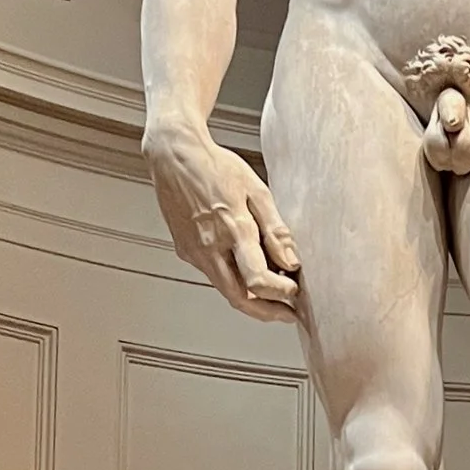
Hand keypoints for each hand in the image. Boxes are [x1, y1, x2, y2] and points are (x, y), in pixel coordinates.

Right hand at [145, 124, 300, 320]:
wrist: (174, 155)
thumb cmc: (216, 166)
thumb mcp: (256, 191)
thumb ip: (275, 229)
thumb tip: (292, 261)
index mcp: (232, 229)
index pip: (258, 280)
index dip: (280, 293)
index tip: (295, 291)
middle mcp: (210, 247)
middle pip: (239, 298)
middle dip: (267, 312)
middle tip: (287, 313)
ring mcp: (194, 252)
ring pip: (225, 288)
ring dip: (250, 297)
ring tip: (273, 291)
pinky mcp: (185, 251)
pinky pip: (213, 274)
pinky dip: (233, 279)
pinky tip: (247, 269)